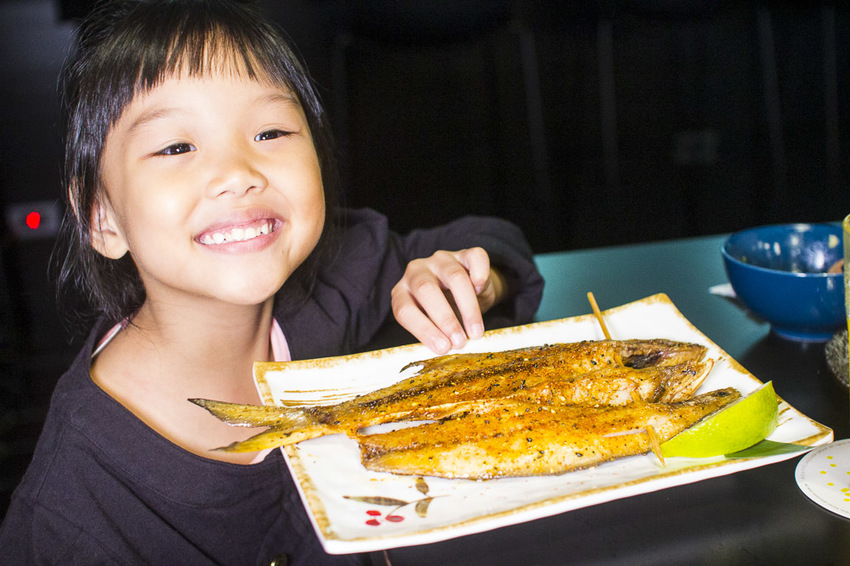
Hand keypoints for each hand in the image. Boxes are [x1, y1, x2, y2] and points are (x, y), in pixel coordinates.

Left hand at [391, 248, 506, 353]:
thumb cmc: (445, 311)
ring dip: (467, 308)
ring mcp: (441, 259)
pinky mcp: (465, 253)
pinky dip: (480, 274)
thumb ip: (436, 333)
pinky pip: (475, 258)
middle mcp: (417, 271)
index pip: (404, 310)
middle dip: (444, 319)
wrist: (468, 291)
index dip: (423, 330)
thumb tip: (447, 347)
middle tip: (459, 342)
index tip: (443, 348)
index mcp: (402, 291)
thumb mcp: (433, 324)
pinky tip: (480, 290)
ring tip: (475, 332)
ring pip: (454, 276)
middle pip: (426, 290)